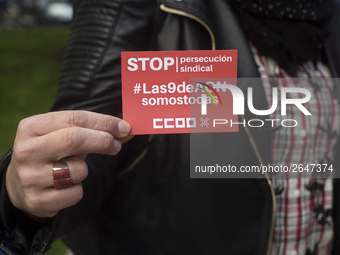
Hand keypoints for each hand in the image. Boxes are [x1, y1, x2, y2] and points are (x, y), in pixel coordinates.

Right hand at [6, 110, 132, 217]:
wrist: (20, 183)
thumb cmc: (50, 153)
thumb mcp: (62, 135)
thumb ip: (92, 130)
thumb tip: (126, 130)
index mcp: (32, 127)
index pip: (75, 119)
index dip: (104, 122)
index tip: (125, 127)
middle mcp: (27, 150)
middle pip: (75, 139)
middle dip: (103, 141)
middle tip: (117, 145)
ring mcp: (30, 176)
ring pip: (78, 170)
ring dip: (84, 170)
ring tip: (70, 169)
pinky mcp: (37, 199)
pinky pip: (76, 193)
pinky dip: (78, 189)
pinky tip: (64, 186)